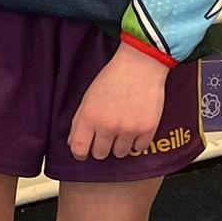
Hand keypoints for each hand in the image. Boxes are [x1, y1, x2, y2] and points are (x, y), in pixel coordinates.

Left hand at [67, 44, 168, 161]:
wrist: (140, 66)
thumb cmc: (112, 79)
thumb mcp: (88, 97)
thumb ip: (79, 121)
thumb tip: (74, 143)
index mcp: (90, 117)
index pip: (79, 148)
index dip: (80, 153)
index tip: (83, 153)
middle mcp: (108, 126)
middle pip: (100, 154)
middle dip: (100, 148)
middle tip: (104, 137)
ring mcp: (129, 129)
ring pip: (120, 154)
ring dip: (119, 145)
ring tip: (121, 129)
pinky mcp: (148, 130)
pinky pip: (139, 148)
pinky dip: (136, 142)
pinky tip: (134, 128)